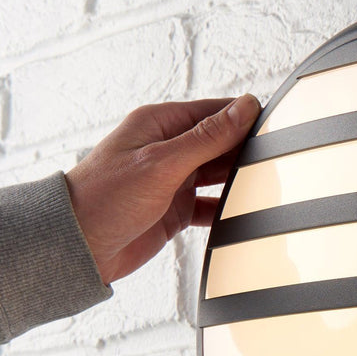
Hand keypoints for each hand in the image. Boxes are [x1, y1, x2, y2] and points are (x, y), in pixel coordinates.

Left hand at [65, 95, 260, 283]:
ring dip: (239, 180)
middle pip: (221, 143)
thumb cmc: (104, 199)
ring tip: (267, 184)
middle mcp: (168, 149)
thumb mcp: (162, 162)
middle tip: (278, 159)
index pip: (215, 112)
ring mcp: (173, 180)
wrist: (78, 247)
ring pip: (219, 174)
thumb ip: (207, 137)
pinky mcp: (176, 210)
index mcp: (160, 125)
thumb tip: (244, 108)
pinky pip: (212, 205)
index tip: (277, 126)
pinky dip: (227, 209)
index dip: (246, 118)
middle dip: (246, 151)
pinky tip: (243, 213)